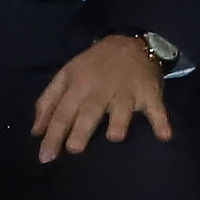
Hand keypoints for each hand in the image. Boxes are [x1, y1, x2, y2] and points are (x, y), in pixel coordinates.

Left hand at [32, 34, 176, 157]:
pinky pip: (156, 108)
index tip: (45, 158)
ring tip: (115, 136)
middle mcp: (101, 89)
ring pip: (122, 109)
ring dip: (119, 123)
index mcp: (78, 84)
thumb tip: (35, 131)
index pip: (62, 112)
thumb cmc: (93, 65)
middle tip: (75, 149)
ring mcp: (126, 92)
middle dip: (82, 130)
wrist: (130, 41)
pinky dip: (161, 121)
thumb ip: (48, 102)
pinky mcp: (148, 93)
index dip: (52, 135)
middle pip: (89, 111)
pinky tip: (164, 135)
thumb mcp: (66, 75)